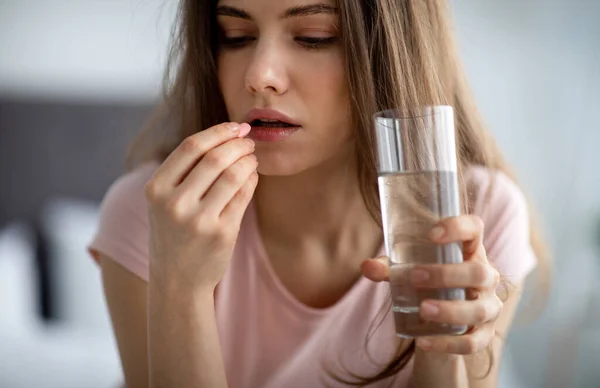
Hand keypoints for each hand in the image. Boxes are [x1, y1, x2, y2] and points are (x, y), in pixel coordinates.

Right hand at [145, 122, 256, 292]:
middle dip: (237, 144)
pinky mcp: (222, 233)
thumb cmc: (174, 233)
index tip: (235, 126)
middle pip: (214, 158)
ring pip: (233, 175)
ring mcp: (199, 220)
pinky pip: (244, 195)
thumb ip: (184, 171)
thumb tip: (227, 134)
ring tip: (252, 157)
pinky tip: (252, 175)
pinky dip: (252, 179)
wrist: (177, 281)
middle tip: (249, 141)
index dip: (218, 131)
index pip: (191, 147)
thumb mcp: (163, 201)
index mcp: (156, 189)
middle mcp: (175, 203)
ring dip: (248, 160)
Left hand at [361, 215, 501, 354]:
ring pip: (479, 309)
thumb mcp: (408, 273)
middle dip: (446, 274)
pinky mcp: (484, 335)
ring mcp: (489, 307)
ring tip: (422, 310)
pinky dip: (447, 344)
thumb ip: (389, 269)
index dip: (458, 227)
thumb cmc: (427, 285)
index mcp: (469, 252)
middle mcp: (486, 277)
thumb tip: (366, 267)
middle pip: (478, 272)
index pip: (474, 229)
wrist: (441, 324)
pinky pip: (472, 342)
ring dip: (450, 309)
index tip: (431, 234)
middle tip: (415, 277)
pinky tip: (423, 342)